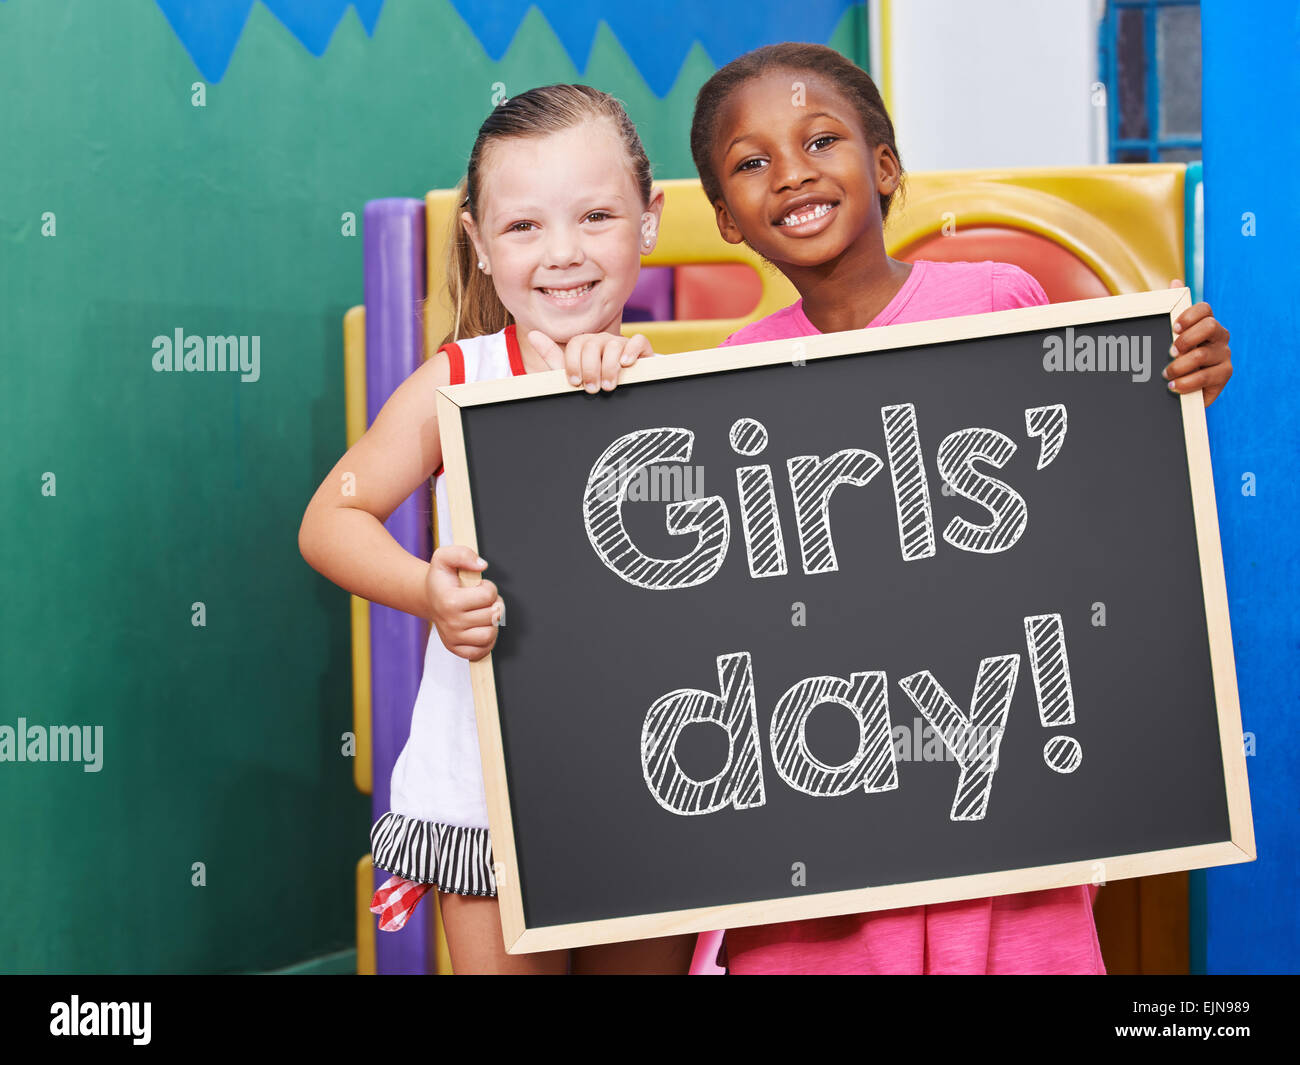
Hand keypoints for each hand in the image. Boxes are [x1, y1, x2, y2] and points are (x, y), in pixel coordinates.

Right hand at [425, 545, 503, 661]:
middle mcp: (451, 622)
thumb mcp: (445, 557)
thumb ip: (463, 554)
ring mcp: (453, 638)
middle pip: (492, 616)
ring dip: (492, 623)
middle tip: (483, 600)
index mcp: (450, 601)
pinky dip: (487, 641)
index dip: (489, 587)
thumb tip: (481, 565)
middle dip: (493, 604)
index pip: (489, 596)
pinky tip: (481, 627)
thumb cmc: (442, 579)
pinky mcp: (456, 648)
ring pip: (490, 634)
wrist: (429, 598)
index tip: (479, 586)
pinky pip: (482, 651)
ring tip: (483, 613)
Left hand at [528, 330, 652, 392]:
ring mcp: (622, 342)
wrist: (623, 391)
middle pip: (593, 345)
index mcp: (585, 344)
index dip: (573, 364)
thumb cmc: (596, 382)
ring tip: (609, 386)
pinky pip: (638, 341)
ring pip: (614, 345)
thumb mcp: (573, 374)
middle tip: (593, 389)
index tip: (575, 383)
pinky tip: (626, 364)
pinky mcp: (641, 348)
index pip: (576, 345)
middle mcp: (602, 340)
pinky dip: (631, 351)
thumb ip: (552, 356)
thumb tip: (532, 334)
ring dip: (609, 368)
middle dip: (591, 369)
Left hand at [1164, 280, 1231, 405]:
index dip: (1189, 316)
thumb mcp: (1169, 337)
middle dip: (1186, 339)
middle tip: (1170, 352)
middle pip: (1210, 326)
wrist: (1183, 389)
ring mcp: (1224, 355)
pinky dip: (1186, 382)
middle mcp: (1219, 336)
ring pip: (1203, 354)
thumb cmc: (1176, 358)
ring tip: (1166, 374)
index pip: (1205, 309)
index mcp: (1206, 323)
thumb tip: (1174, 282)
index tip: (1173, 328)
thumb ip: (1171, 311)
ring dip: (1179, 366)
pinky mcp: (1225, 374)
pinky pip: (1206, 377)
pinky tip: (1174, 386)